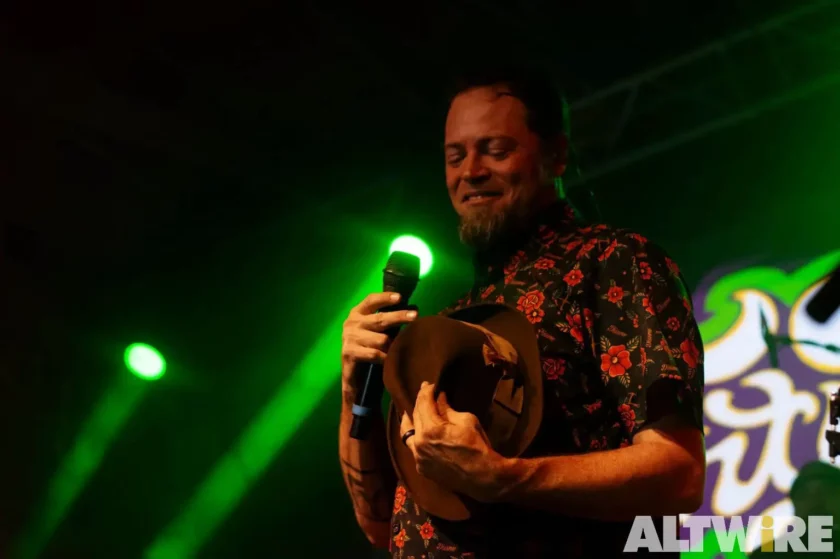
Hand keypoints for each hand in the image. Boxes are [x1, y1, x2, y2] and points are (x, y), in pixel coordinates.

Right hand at [341, 292, 416, 395]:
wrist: (351, 368)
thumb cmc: (367, 343)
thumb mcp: (374, 328)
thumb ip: (388, 319)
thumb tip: (413, 311)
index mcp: (358, 312)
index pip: (371, 300)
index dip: (385, 298)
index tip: (400, 297)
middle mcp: (352, 323)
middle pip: (380, 319)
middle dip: (398, 317)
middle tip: (415, 316)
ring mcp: (350, 338)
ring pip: (380, 339)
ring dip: (394, 344)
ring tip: (406, 345)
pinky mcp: (349, 353)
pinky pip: (374, 354)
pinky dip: (385, 357)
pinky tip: (393, 359)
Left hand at [401, 382, 509, 502]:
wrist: (483, 477)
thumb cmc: (478, 446)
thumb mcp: (466, 420)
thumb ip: (447, 409)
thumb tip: (439, 398)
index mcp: (430, 429)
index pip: (423, 403)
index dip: (426, 391)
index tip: (429, 384)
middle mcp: (419, 443)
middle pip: (415, 416)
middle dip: (419, 402)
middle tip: (424, 393)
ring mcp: (418, 458)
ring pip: (408, 435)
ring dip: (410, 421)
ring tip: (410, 413)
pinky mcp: (421, 468)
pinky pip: (414, 450)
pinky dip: (416, 439)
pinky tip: (419, 435)